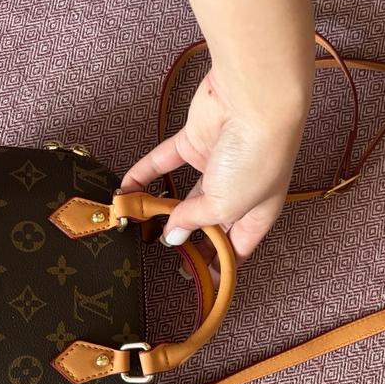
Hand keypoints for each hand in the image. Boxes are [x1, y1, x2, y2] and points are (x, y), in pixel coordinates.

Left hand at [120, 68, 310, 276]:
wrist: (254, 102)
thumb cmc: (255, 159)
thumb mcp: (226, 205)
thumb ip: (196, 221)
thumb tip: (172, 235)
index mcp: (258, 213)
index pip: (238, 247)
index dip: (220, 266)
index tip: (198, 281)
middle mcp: (239, 191)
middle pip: (209, 223)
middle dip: (188, 240)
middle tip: (165, 256)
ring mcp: (217, 164)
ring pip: (185, 193)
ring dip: (162, 208)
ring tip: (139, 226)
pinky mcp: (195, 140)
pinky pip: (165, 161)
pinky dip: (145, 174)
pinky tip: (126, 189)